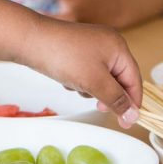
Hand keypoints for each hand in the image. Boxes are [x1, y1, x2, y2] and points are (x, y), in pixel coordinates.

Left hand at [21, 16, 141, 128]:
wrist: (28, 41)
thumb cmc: (63, 57)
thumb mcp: (95, 82)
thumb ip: (116, 99)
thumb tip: (134, 115)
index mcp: (118, 46)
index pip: (134, 79)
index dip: (132, 102)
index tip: (127, 122)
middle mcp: (106, 43)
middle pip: (118, 79)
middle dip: (106, 93)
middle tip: (98, 105)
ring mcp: (89, 46)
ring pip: (100, 78)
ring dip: (90, 87)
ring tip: (74, 83)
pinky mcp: (74, 51)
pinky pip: (85, 73)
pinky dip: (78, 80)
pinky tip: (65, 78)